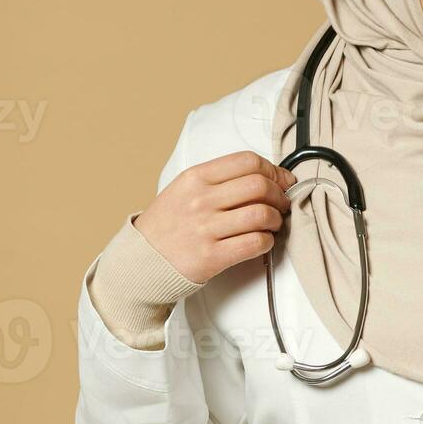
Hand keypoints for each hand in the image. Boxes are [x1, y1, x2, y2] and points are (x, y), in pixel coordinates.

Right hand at [134, 150, 297, 283]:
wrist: (140, 261)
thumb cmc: (167, 225)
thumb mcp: (183, 189)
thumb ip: (219, 179)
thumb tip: (265, 176)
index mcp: (195, 178)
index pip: (247, 161)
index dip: (273, 170)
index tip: (281, 180)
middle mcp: (200, 200)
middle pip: (259, 186)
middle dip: (280, 194)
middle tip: (282, 203)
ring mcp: (205, 228)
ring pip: (261, 214)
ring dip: (276, 219)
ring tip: (273, 223)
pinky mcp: (211, 256)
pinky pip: (254, 243)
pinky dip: (267, 241)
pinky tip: (262, 240)